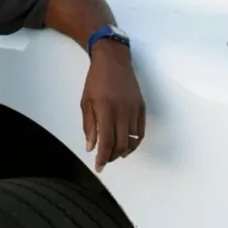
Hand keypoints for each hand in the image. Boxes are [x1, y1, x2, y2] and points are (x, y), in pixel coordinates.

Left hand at [80, 40, 145, 170]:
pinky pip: (141, 131)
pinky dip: (135, 142)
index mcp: (106, 110)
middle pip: (121, 144)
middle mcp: (123, 111)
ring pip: (133, 140)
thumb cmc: (96, 81)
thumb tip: (91, 147)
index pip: (107, 141)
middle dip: (113, 156)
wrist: (113, 61)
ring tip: (115, 154)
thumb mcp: (86, 102)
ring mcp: (134, 110)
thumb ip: (89, 126)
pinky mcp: (142, 107)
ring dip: (124, 151)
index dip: (103, 157)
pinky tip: (128, 145)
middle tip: (105, 160)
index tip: (99, 167)